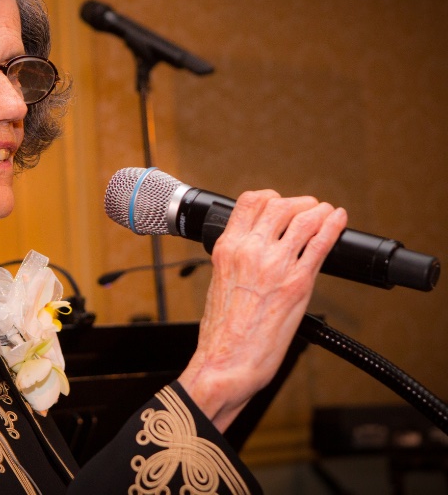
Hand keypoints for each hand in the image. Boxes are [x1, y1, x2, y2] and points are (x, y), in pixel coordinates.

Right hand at [178, 190, 347, 431]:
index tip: (279, 202)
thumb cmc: (221, 332)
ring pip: (304, 220)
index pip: (249, 202)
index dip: (269, 197)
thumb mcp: (218, 283)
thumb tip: (252, 253)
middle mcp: (250, 251)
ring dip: (319, 212)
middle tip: (308, 207)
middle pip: (279, 205)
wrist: (227, 360)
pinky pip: (321, 244)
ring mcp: (275, 265)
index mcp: (227, 249)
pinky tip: (339, 222)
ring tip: (326, 214)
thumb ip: (235, 261)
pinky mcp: (298, 283)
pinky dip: (333, 227)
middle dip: (298, 202)